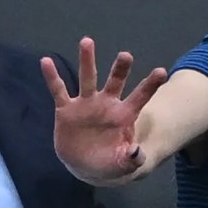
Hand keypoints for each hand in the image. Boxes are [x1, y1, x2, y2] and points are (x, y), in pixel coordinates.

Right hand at [41, 37, 166, 184]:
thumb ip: (132, 159)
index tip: (162, 72)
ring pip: (88, 79)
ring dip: (87, 61)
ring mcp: (86, 104)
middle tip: (126, 55)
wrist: (84, 166)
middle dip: (120, 69)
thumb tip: (137, 152)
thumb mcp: (122, 165)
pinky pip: (59, 90)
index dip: (150, 85)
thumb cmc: (109, 162)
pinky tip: (46, 61)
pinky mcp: (66, 109)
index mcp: (124, 115)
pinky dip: (52, 77)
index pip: (140, 97)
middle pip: (115, 82)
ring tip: (87, 41)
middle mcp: (106, 104)